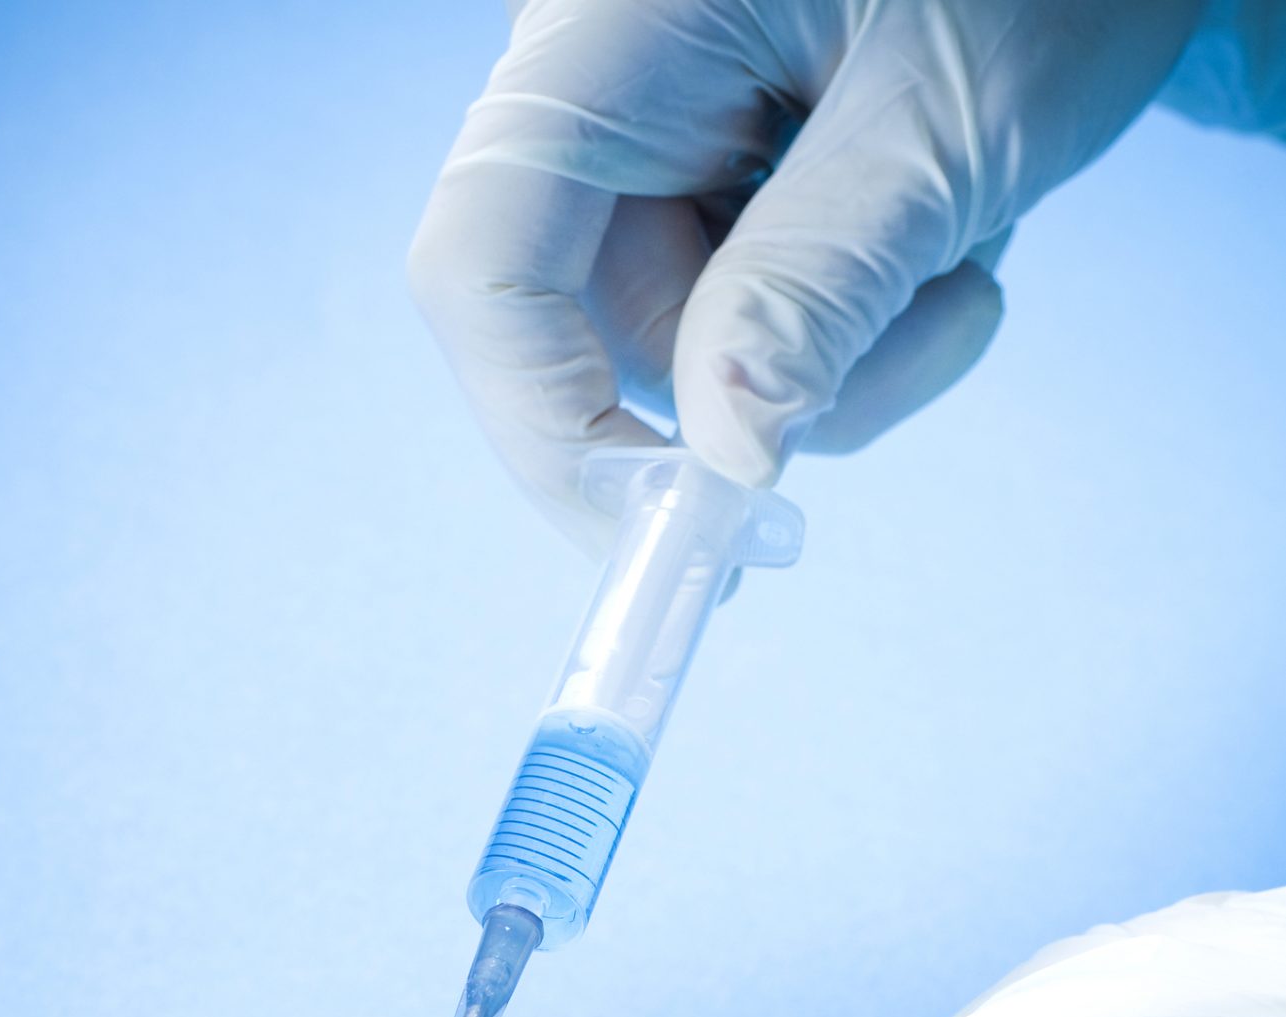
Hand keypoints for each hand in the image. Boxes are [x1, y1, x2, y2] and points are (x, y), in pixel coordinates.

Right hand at [408, 0, 1214, 547]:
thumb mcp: (942, 125)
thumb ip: (819, 283)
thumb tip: (724, 454)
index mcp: (609, 37)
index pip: (483, 265)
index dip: (551, 423)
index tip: (678, 534)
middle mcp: (604, 99)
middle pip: (603, 335)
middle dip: (770, 387)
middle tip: (938, 321)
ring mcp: (660, 156)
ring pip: (697, 361)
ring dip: (849, 360)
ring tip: (964, 246)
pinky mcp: (721, 200)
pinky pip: (756, 340)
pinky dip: (865, 334)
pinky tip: (947, 240)